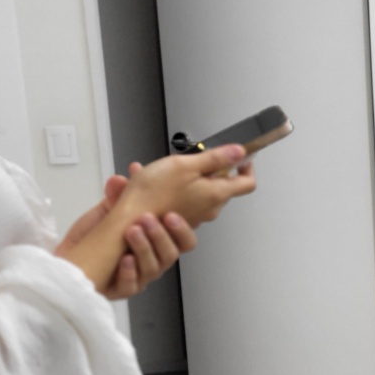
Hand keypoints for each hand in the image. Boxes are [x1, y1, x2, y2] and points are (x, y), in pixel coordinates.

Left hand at [56, 168, 198, 298]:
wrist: (66, 260)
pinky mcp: (120, 291)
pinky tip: (123, 260)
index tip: (171, 215)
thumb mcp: (106, 213)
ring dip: (144, 248)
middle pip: (171, 254)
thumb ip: (118, 196)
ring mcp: (138, 278)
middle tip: (146, 219)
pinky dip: (129, 272)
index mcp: (156, 243)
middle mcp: (152, 261)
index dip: (182, 229)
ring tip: (130, 231)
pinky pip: (131, 286)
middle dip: (160, 235)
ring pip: (153, 268)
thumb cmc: (91, 240)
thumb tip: (121, 178)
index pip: (183, 240)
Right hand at [115, 145, 256, 227]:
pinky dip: (178, 188)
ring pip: (202, 191)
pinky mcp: (181, 219)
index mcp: (217, 194)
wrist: (126, 222)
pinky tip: (159, 181)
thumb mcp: (185, 165)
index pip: (248, 182)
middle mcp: (210, 209)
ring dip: (191, 177)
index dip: (246, 166)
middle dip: (212, 169)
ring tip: (168, 169)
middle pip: (224, 185)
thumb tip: (239, 152)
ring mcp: (196, 216)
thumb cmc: (152, 195)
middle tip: (194, 158)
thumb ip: (216, 158)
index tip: (238, 155)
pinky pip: (187, 200)